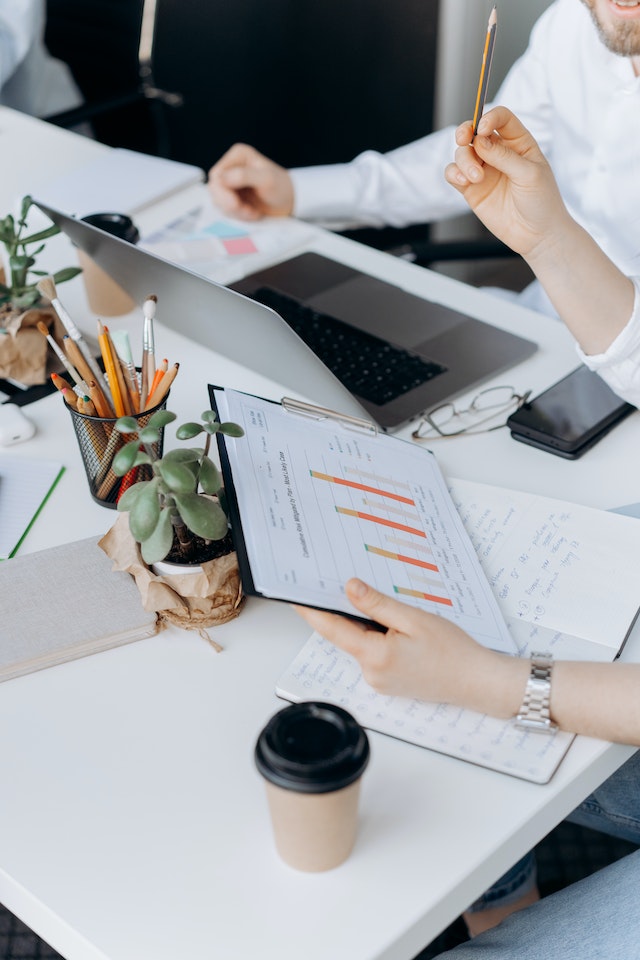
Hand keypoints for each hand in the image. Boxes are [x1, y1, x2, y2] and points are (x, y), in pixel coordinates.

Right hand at [207, 143, 294, 219]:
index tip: (236, 204)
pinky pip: (225, 209)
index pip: (217, 174)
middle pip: (215, 189)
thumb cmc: (282, 187)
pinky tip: (251, 213)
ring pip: (218, 200)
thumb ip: (243, 176)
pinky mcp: (232, 196)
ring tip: (252, 212)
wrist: (289, 202)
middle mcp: (232, 166)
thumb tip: (221, 178)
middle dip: (230, 204)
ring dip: (235, 211)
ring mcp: (230, 183)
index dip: (222, 191)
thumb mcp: (266, 179)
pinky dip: (237, 215)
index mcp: (238, 156)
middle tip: (246, 211)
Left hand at [294, 578, 506, 708]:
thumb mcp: (413, 618)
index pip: (332, 628)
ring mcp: (379, 680)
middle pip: (346, 635)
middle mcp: (371, 672)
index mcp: (374, 656)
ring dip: (365, 624)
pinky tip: (396, 626)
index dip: (311, 611)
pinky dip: (377, 637)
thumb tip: (349, 588)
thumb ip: (377, 604)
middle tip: (343, 583)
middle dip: (345, 611)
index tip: (295, 595)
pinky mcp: (388, 682)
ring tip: (385, 605)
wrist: (477, 681)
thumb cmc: (452, 651)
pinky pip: (374, 654)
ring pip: (361, 644)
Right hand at [444, 106, 572, 259]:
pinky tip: (464, 182)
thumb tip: (480, 142)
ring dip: (464, 161)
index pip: (501, 119)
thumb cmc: (542, 202)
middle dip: (465, 131)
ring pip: (463, 153)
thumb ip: (505, 157)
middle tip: (464, 140)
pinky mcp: (472, 189)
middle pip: (475, 131)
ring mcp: (484, 170)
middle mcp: (499, 153)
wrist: (537, 235)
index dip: (489, 118)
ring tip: (475, 178)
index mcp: (518, 143)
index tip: (482, 129)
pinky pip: (454, 174)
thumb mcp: (529, 175)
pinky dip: (454, 174)